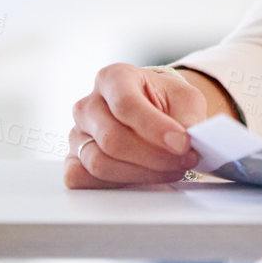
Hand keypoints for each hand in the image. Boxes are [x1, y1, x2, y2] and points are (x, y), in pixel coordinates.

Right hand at [64, 64, 207, 188]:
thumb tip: (188, 142)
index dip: (155, 128)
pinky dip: (115, 185)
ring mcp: (77, 134)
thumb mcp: (186, 100)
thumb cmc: (167, 102)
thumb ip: (187, 119)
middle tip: (184, 160)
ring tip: (172, 170)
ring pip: (100, 163)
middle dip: (153, 156)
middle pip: (112, 139)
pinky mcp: (74, 161)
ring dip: (141, 174)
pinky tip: (143, 179)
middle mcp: (89, 104)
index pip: (126, 104)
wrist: (154, 111)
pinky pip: (83, 179)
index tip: (183, 143)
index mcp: (114, 77)